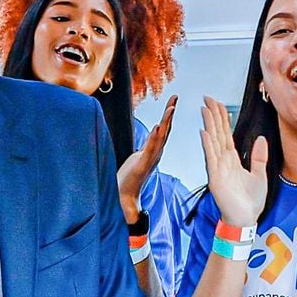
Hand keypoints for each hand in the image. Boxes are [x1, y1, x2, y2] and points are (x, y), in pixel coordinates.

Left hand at [117, 95, 176, 221]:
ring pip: (160, 136)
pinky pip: (151, 148)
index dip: (167, 118)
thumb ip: (141, 159)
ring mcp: (149, 159)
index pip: (162, 132)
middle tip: (175, 97)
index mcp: (152, 153)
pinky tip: (158, 126)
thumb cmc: (126, 184)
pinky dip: (155, 137)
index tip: (172, 103)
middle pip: (164, 130)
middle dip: (169, 113)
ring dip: (166, 121)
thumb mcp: (134, 166)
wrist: (122, 198)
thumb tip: (143, 155)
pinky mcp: (142, 164)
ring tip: (171, 106)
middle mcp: (153, 155)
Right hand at [200, 96, 266, 227]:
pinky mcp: (215, 177)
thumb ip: (259, 157)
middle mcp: (223, 161)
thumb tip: (261, 139)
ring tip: (205, 108)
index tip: (218, 104)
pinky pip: (211, 157)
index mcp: (232, 160)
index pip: (226, 134)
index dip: (222, 119)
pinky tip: (204, 132)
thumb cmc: (250, 202)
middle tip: (208, 98)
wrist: (245, 219)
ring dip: (209, 124)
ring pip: (213, 141)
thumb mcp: (260, 175)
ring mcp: (218, 168)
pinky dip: (208, 144)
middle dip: (213, 115)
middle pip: (217, 133)